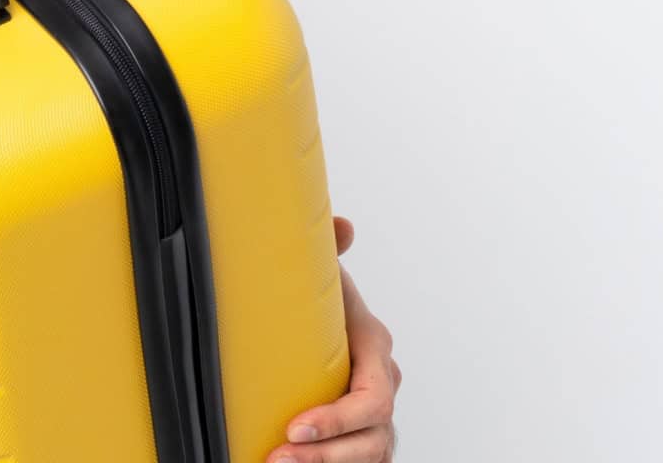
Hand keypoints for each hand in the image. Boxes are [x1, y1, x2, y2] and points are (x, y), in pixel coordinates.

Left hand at [271, 216, 400, 461]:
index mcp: (374, 351)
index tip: (294, 426)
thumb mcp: (324, 274)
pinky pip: (359, 461)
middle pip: (370, 438)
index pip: (371, 398)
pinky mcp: (361, 437)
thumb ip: (329, 250)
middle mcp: (381, 388)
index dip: (337, 418)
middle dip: (326, 452)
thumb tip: (341, 224)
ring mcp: (375, 418)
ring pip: (366, 456)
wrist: (323, 321)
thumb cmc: (323, 301)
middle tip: (280, 455)